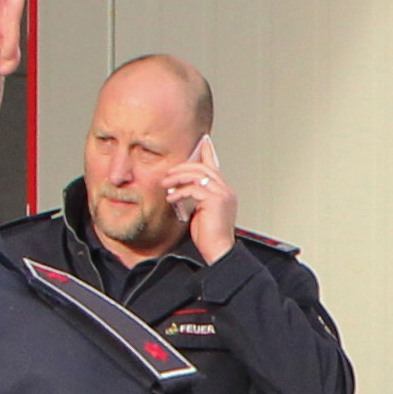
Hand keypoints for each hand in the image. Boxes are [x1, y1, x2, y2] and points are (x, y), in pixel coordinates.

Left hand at [165, 134, 239, 263]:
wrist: (218, 251)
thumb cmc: (210, 236)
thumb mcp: (200, 211)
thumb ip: (196, 197)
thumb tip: (182, 188)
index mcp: (225, 192)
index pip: (214, 167)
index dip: (207, 152)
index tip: (202, 142)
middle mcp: (226, 191)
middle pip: (204, 167)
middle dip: (183, 167)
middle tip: (169, 173)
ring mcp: (223, 194)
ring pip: (198, 175)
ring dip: (178, 177)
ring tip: (166, 184)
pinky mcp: (215, 201)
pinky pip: (193, 189)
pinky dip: (180, 192)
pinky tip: (172, 199)